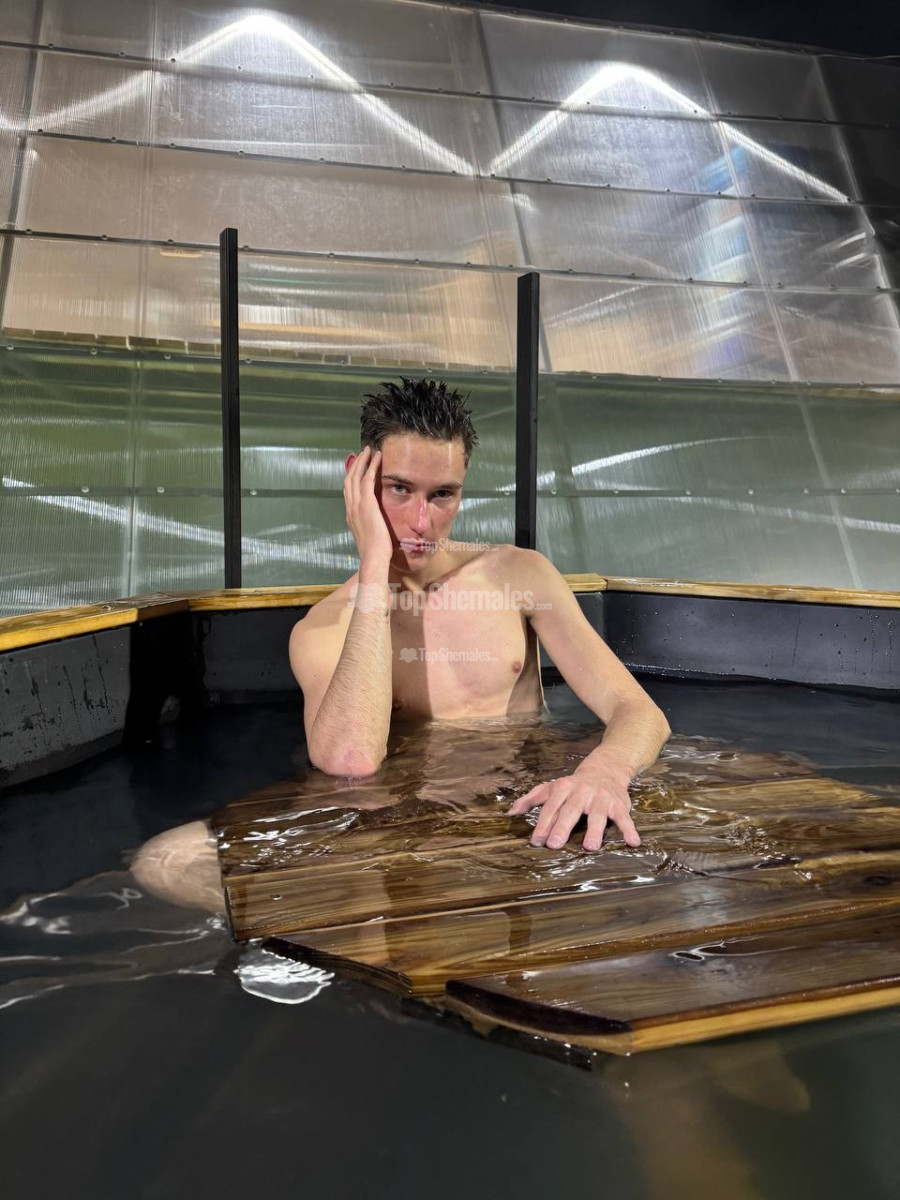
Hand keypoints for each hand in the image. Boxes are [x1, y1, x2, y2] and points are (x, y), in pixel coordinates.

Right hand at [344, 446, 393, 566]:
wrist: (373, 557)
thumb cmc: (374, 552)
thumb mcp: (368, 536)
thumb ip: (367, 527)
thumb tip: (372, 524)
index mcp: (350, 515)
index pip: (348, 490)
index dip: (351, 476)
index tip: (356, 466)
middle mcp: (350, 507)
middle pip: (349, 479)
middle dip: (356, 464)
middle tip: (363, 453)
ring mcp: (357, 505)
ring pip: (356, 475)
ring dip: (363, 460)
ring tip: (369, 450)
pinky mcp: (367, 503)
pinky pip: (368, 478)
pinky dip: (372, 466)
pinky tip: (378, 457)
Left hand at [507, 764, 640, 851]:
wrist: (605, 769)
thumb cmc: (573, 785)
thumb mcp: (551, 788)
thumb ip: (531, 799)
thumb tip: (510, 813)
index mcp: (564, 788)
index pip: (551, 807)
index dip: (543, 823)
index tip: (536, 841)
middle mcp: (582, 792)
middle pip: (571, 810)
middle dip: (562, 827)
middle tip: (554, 844)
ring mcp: (601, 798)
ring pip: (598, 815)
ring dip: (594, 830)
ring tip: (590, 847)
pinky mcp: (619, 804)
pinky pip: (625, 818)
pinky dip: (629, 829)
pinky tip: (633, 842)